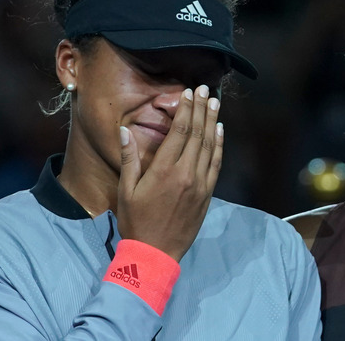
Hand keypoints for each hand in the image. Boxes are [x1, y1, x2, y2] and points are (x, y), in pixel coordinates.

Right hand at [116, 85, 222, 261]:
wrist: (155, 253)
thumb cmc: (136, 221)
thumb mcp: (126, 190)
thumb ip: (129, 158)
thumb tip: (125, 130)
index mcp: (163, 170)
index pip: (179, 132)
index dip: (186, 109)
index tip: (190, 93)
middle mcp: (185, 174)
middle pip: (197, 134)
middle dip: (201, 110)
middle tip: (205, 90)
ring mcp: (199, 184)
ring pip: (209, 146)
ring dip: (212, 122)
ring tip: (215, 103)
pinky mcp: (207, 194)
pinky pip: (216, 164)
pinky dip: (219, 145)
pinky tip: (219, 131)